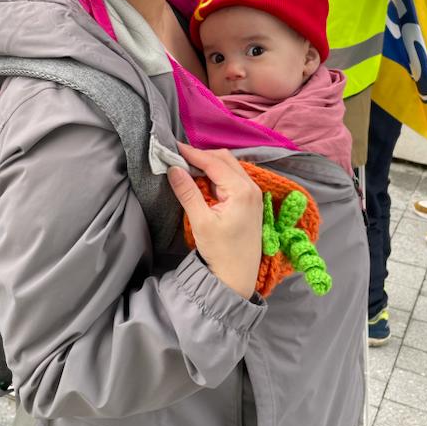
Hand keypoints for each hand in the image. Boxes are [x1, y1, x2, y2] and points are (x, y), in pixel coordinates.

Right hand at [168, 142, 261, 298]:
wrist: (237, 277)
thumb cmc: (220, 252)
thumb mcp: (201, 221)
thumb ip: (188, 192)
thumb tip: (173, 168)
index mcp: (242, 190)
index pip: (214, 163)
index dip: (192, 154)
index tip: (173, 147)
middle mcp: (252, 187)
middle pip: (224, 159)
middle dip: (201, 155)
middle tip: (179, 156)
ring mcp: (253, 194)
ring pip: (229, 167)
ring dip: (209, 164)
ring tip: (187, 165)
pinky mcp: (250, 201)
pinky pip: (233, 178)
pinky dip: (217, 174)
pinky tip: (202, 179)